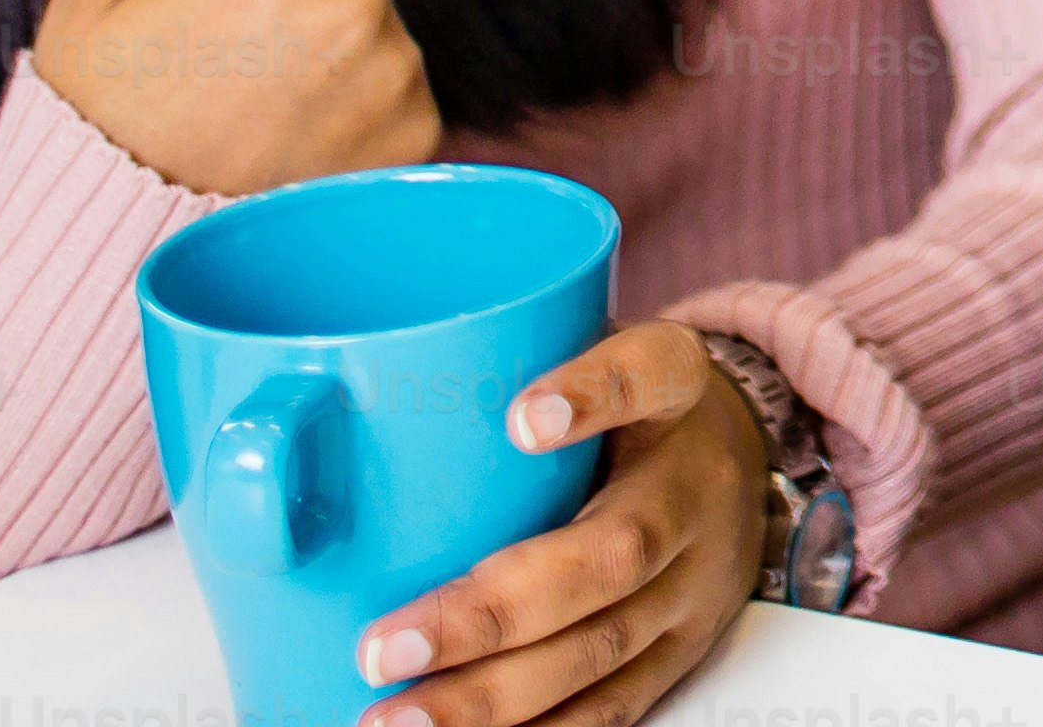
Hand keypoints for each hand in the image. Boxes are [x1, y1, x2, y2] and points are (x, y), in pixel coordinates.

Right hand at [33, 0, 440, 196]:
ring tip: (245, 89)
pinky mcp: (415, 128)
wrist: (122, 264)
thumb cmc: (97, 121)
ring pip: (369, 1)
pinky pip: (393, 69)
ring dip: (325, 21)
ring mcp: (391, 66)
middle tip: (221, 21)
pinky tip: (285, 127)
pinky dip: (352, 84)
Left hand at [353, 320, 764, 726]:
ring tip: (395, 720)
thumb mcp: (584, 352)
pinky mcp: (684, 648)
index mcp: (676, 393)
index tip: (521, 421)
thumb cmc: (624, 408)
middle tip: (382, 647)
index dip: (594, 396)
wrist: (735, 457)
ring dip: (494, 695)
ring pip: (605, 647)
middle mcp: (696, 489)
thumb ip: (490, 373)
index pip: (649, 374)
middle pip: (614, 553)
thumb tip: (307, 415)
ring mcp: (697, 580)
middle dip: (492, 612)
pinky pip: (616, 706)